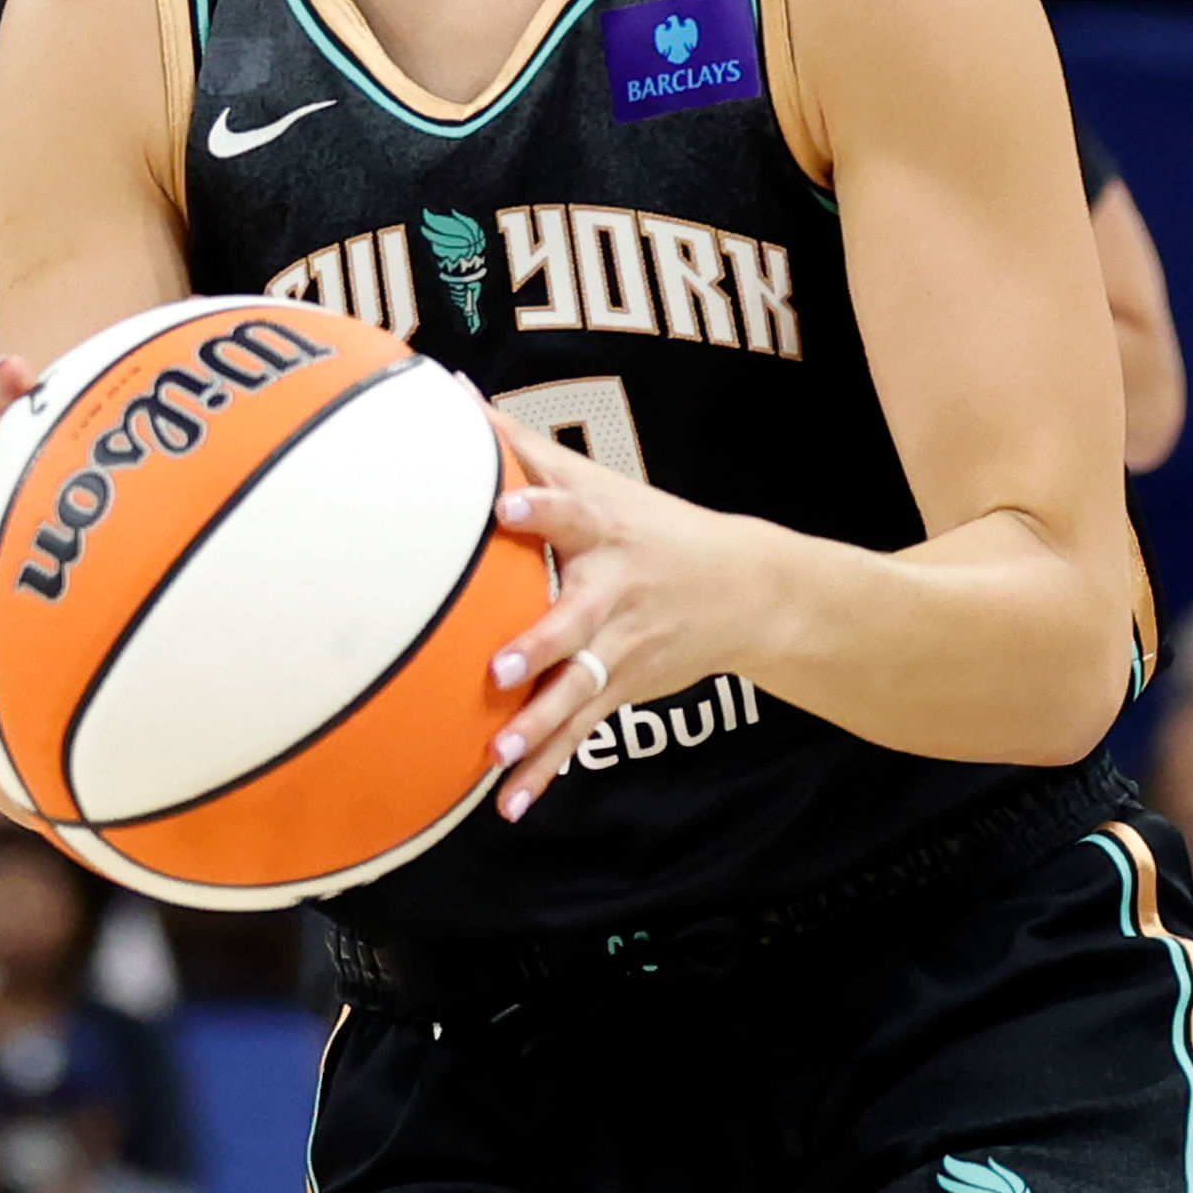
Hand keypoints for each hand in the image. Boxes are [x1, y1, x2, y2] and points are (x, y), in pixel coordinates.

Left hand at [480, 422, 781, 820]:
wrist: (746, 590)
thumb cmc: (646, 523)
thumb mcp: (597, 478)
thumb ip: (520, 443)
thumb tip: (447, 387)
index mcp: (605, 531)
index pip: (572, 510)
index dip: (542, 505)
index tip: (507, 504)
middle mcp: (615, 592)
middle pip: (576, 621)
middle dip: (539, 646)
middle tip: (497, 667)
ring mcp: (622, 648)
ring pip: (577, 691)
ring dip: (540, 727)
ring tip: (499, 757)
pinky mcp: (622, 689)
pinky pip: (580, 733)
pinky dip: (548, 770)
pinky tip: (508, 805)